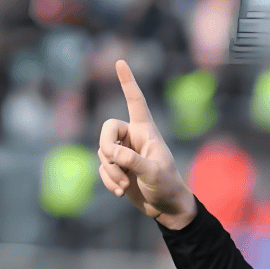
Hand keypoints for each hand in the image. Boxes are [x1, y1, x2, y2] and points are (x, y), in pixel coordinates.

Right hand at [97, 59, 195, 228]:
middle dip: (107, 147)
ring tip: (124, 185)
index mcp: (146, 131)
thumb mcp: (153, 173)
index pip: (135, 101)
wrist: (166, 207)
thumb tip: (110, 153)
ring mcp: (124, 153)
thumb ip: (132, 161)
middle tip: (115, 162)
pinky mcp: (117, 167)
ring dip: (110, 171)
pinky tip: (120, 191)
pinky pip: (102, 167)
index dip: (128, 82)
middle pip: (107, 129)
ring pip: (103, 152)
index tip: (121, 62)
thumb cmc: (167, 186)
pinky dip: (108, 180)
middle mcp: (133, 138)